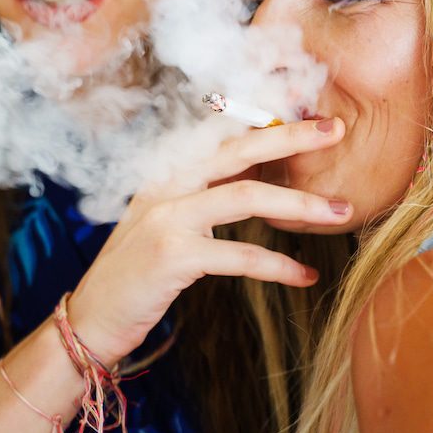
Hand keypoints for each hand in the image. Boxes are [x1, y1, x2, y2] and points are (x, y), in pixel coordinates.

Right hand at [66, 118, 350, 365]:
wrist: (90, 319)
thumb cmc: (135, 275)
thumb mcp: (164, 224)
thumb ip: (199, 199)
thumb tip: (253, 183)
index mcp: (167, 174)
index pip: (223, 137)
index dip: (268, 122)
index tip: (309, 114)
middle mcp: (166, 185)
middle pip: (238, 149)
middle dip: (291, 136)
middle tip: (337, 129)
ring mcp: (167, 218)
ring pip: (246, 196)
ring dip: (300, 204)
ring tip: (341, 212)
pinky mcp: (172, 256)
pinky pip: (239, 255)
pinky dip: (278, 264)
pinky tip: (306, 275)